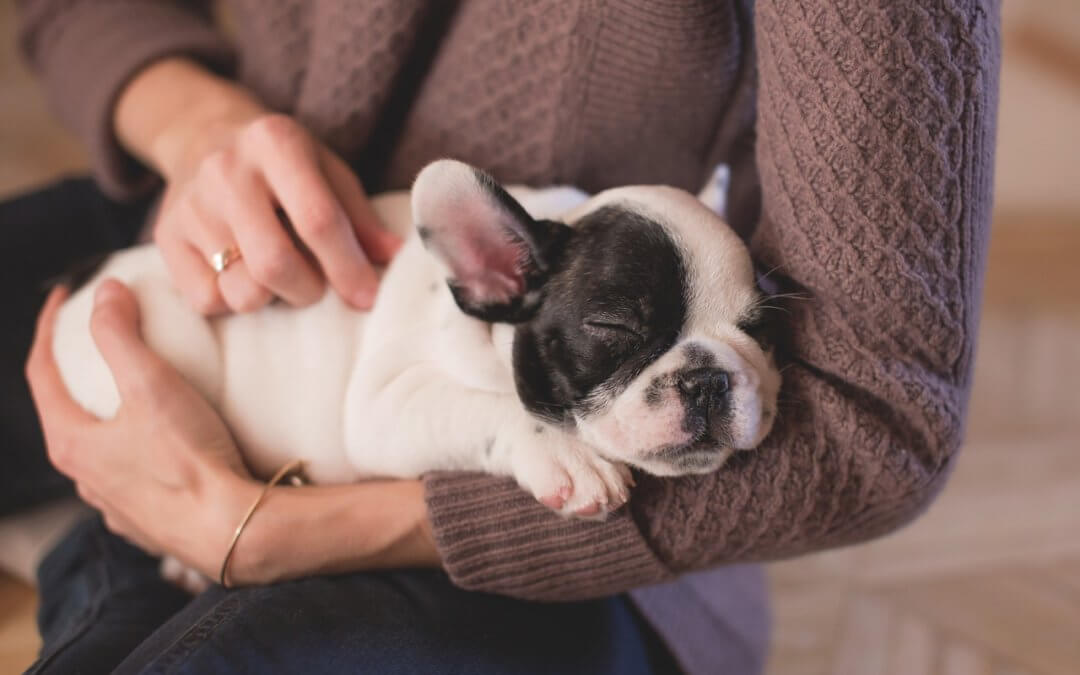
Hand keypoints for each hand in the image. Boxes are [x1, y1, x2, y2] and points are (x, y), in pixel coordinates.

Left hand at [27, 282, 439, 583]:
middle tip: (101, 341)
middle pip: (67, 412)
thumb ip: (121, 335)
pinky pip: (133, 476)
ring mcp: (115, 505)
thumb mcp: (152, 385)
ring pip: (101, 449)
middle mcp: (84, 479)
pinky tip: (166, 444)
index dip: (48, 328)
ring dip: (109, 415)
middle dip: (78, 373)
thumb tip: (106, 292)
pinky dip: (139, 449)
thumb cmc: (189, 459)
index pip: (41, 373)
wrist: (233, 529)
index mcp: (72, 443)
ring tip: (138, 392)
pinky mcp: (149, 522)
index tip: (65, 297)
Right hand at [117, 59, 400, 314]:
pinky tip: (240, 273)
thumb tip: (396, 258)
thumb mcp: (327, 171)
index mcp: (276, 143)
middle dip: (308, 290)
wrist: (200, 134)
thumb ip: (360, 217)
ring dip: (271, 297)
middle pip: (275, 264)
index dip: (347, 267)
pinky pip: (206, 300)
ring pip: (241, 290)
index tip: (367, 297)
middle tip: (316, 285)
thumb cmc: (281, 163)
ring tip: (276, 274)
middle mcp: (226, 170)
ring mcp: (190, 205)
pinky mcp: (165, 237)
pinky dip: (232, 300)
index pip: (318, 220)